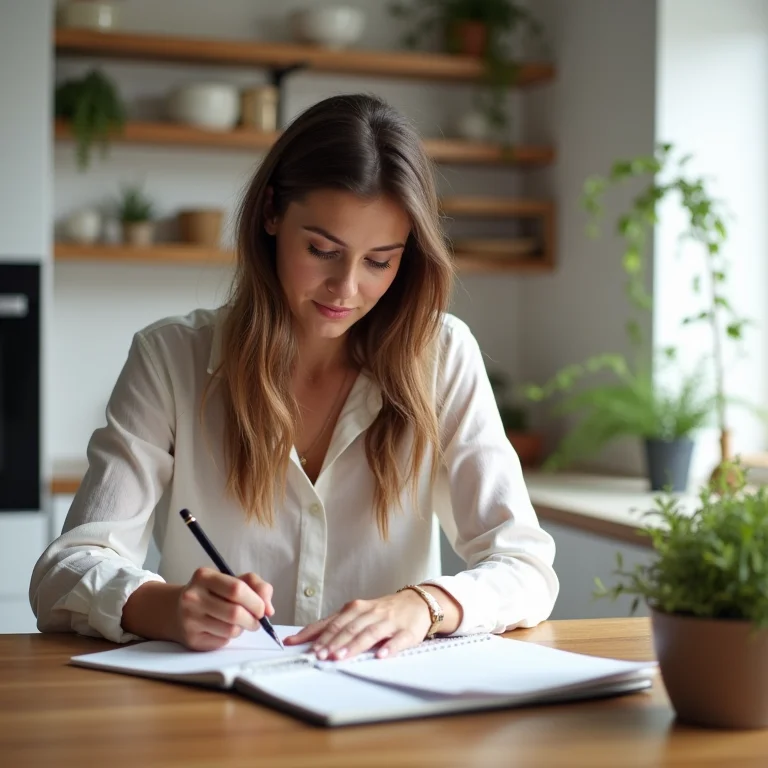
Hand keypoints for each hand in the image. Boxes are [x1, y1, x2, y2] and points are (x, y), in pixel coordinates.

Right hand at [173, 567, 274, 650]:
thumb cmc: (213, 593)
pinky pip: (222, 641)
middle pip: (235, 612)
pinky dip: (230, 637)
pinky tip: (224, 629)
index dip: (256, 601)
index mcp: (204, 576)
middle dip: (253, 619)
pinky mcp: (192, 639)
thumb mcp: (232, 580)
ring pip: (231, 630)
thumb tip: (269, 609)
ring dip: (243, 629)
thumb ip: (256, 586)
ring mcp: (189, 619)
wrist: (178, 610)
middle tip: (257, 620)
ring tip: (240, 623)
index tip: (262, 608)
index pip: (237, 589)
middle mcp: (193, 597)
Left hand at [283, 590, 433, 660]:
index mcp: (357, 608)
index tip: (298, 644)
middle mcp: (371, 613)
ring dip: (354, 645)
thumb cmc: (384, 611)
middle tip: (320, 655)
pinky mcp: (407, 631)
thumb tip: (311, 640)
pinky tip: (380, 655)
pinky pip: (397, 640)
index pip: (332, 621)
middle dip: (333, 642)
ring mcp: (389, 621)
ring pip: (369, 633)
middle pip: (349, 628)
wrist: (418, 602)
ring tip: (341, 657)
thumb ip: (338, 625)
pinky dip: (388, 647)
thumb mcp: (360, 613)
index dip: (316, 634)